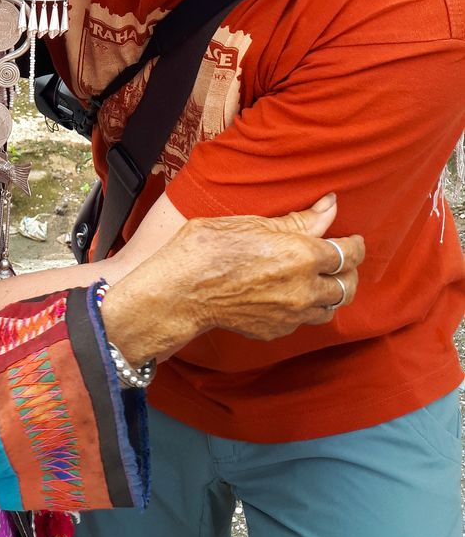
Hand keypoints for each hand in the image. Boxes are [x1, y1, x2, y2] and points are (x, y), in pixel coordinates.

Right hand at [101, 194, 363, 364]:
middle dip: (349, 271)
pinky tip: (289, 294)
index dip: (354, 244)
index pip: (349, 253)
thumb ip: (300, 220)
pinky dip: (305, 307)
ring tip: (318, 279)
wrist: (182, 290)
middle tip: (339, 259)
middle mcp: (305, 289)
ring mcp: (292, 314)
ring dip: (331, 292)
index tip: (351, 239)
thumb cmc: (211, 247)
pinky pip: (304, 320)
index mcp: (303, 256)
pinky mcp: (277, 330)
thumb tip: (331, 206)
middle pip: (348, 285)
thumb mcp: (255, 223)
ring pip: (331, 308)